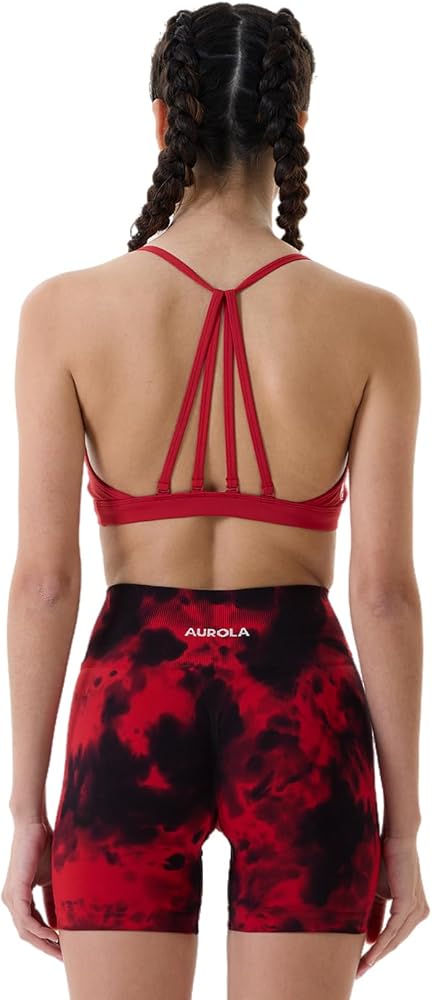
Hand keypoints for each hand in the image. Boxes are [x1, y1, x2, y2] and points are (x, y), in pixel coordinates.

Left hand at [1, 819, 62, 960]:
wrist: (35, 826)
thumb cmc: (44, 848)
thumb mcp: (52, 880)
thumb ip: (53, 901)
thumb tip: (60, 923)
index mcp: (18, 898)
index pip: (31, 927)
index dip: (46, 940)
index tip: (62, 951)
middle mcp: (11, 900)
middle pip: (27, 934)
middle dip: (45, 947)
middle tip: (63, 958)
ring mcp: (11, 897)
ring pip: (25, 930)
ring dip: (43, 942)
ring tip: (60, 950)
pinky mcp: (16, 890)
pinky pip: (26, 918)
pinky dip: (39, 929)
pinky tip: (53, 935)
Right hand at [356, 834, 429, 977]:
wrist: (396, 838)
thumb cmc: (385, 860)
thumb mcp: (376, 893)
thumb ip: (374, 915)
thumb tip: (369, 939)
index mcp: (413, 910)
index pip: (394, 936)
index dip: (378, 951)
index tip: (362, 964)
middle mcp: (419, 913)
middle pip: (395, 942)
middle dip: (376, 958)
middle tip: (359, 971)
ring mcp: (416, 910)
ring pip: (394, 939)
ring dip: (377, 955)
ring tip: (362, 966)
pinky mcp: (409, 905)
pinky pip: (393, 929)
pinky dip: (381, 942)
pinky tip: (371, 952)